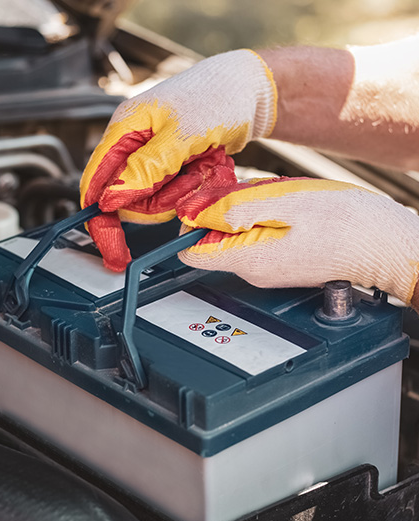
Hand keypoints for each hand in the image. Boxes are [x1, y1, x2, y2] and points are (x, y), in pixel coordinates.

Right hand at [80, 49, 276, 270]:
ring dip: (181, 192)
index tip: (114, 251)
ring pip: (153, 201)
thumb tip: (111, 199)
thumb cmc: (218, 96)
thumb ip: (146, 168)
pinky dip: (192, 188)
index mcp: (123, 129)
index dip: (101, 222)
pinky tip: (206, 166)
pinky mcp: (169, 167)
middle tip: (189, 178)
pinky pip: (172, 195)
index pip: (95, 184)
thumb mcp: (182, 133)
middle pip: (127, 200)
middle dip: (160, 201)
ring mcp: (151, 158)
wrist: (249, 90)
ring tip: (202, 165)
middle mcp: (132, 146)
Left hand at [176, 177, 418, 304]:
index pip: (192, 252)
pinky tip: (291, 209)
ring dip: (250, 211)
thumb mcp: (286, 203)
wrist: (386, 246)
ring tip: (282, 200)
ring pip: (238, 234)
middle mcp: (253, 272)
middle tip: (257, 192)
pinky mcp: (281, 263)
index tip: (206, 201)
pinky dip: (267, 217)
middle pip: (215, 239)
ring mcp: (268, 270)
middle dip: (226, 209)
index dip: (191, 223)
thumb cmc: (348, 225)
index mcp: (249, 260)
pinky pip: (259, 236)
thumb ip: (237, 209)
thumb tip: (199, 214)